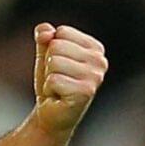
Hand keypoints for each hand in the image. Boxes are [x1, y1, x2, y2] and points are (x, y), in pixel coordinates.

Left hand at [30, 21, 107, 145]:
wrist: (51, 114)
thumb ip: (44, 37)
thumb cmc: (52, 83)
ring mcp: (95, 77)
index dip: (51, 49)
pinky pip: (53, 80)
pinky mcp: (85, 92)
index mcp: (95, 49)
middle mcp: (100, 61)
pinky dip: (50, 89)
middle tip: (58, 79)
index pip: (61, 32)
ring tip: (59, 88)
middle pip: (56, 46)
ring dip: (50, 77)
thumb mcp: (45, 55)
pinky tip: (59, 97)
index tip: (59, 67)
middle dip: (49, 64)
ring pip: (54, 62)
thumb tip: (45, 32)